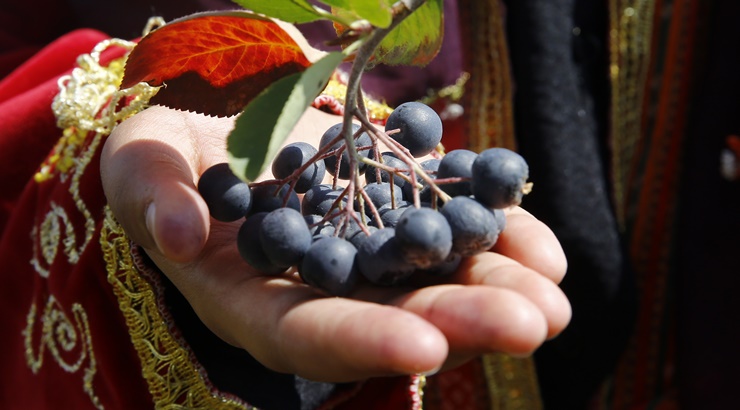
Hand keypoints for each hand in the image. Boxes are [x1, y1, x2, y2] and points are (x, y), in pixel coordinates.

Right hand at [101, 104, 569, 381]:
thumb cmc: (165, 153)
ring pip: (433, 284)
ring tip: (556, 292)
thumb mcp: (142, 164)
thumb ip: (154, 199)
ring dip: (498, 289)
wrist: (215, 127)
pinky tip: (542, 243)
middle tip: (535, 323)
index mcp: (251, 300)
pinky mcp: (396, 216)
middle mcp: (318, 291)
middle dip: (461, 323)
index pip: (303, 335)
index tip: (424, 346)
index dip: (359, 343)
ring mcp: (364, 257)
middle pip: (390, 319)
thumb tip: (179, 234)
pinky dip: (496, 235)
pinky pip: (451, 231)